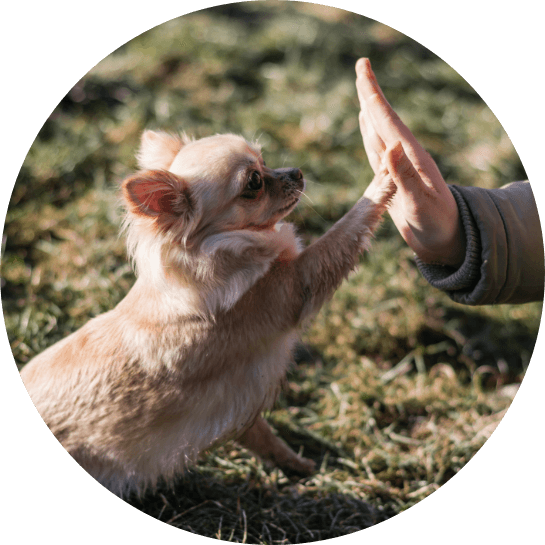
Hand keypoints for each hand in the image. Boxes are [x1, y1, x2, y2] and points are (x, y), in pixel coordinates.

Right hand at [356, 58, 465, 267]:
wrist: (445, 241)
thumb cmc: (438, 225)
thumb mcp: (422, 204)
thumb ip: (405, 177)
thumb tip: (390, 146)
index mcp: (412, 157)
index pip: (387, 120)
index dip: (373, 94)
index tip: (363, 67)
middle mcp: (405, 157)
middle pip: (382, 119)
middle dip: (370, 93)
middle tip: (361, 66)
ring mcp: (398, 168)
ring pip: (378, 133)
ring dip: (369, 112)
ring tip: (363, 93)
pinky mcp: (392, 180)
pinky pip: (377, 152)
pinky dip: (369, 136)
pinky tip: (367, 128)